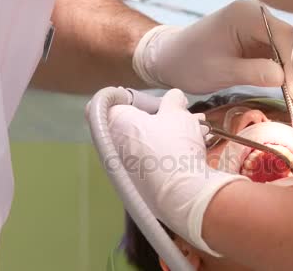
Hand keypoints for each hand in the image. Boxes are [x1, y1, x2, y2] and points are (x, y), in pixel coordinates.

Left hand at [108, 89, 248, 253]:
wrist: (183, 195)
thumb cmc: (175, 146)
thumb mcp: (178, 114)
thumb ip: (173, 101)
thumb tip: (173, 97)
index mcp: (115, 123)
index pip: (101, 103)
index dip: (120, 98)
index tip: (142, 101)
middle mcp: (113, 147)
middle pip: (125, 124)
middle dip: (151, 118)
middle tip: (174, 116)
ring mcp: (123, 169)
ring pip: (140, 144)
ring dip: (161, 136)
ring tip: (191, 132)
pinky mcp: (136, 187)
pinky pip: (147, 163)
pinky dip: (163, 155)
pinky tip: (188, 152)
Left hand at [132, 0, 292, 94]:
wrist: (171, 59)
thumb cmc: (189, 62)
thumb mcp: (220, 71)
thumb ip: (252, 73)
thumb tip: (284, 79)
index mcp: (246, 14)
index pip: (283, 36)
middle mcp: (257, 14)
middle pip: (292, 42)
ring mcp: (260, 26)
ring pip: (289, 51)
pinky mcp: (260, 40)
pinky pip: (280, 56)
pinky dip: (286, 75)